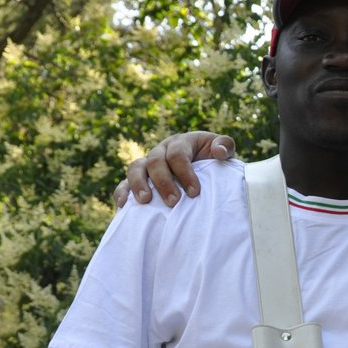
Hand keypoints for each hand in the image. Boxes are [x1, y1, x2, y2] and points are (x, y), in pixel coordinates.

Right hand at [114, 131, 234, 206]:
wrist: (203, 168)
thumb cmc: (213, 160)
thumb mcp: (222, 149)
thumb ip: (225, 146)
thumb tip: (219, 152)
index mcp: (181, 142)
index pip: (178, 154)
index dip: (185, 173)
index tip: (195, 192)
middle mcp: (161, 150)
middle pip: (155, 161)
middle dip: (163, 182)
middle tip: (173, 202)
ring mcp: (148, 164)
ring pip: (136, 168)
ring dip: (138, 184)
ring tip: (145, 201)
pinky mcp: (139, 178)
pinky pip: (124, 182)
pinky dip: (122, 192)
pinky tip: (124, 205)